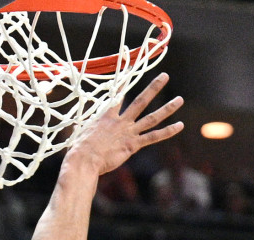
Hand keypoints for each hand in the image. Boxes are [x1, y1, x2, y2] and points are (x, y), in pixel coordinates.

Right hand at [66, 73, 183, 175]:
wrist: (84, 159)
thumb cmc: (78, 148)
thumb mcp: (79, 131)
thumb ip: (83, 126)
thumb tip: (73, 126)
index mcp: (106, 115)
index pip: (117, 94)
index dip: (124, 80)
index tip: (129, 66)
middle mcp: (120, 120)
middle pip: (141, 100)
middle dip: (154, 88)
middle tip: (165, 76)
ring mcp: (128, 132)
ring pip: (152, 117)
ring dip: (167, 108)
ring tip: (180, 100)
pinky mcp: (133, 145)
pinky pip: (153, 137)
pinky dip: (167, 131)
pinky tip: (180, 126)